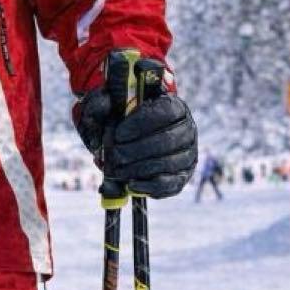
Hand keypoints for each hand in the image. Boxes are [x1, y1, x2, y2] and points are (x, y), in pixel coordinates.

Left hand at [75, 58, 197, 199]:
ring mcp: (188, 154)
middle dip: (137, 150)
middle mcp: (187, 129)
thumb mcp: (109, 107)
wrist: (129, 140)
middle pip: (168, 140)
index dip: (142, 123)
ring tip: (117, 170)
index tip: (119, 134)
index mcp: (173, 106)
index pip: (166, 111)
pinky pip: (171, 184)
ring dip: (140, 168)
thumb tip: (102, 107)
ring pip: (169, 163)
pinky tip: (130, 184)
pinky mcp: (182, 176)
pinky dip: (150, 186)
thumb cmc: (121, 119)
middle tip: (115, 155)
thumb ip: (101, 103)